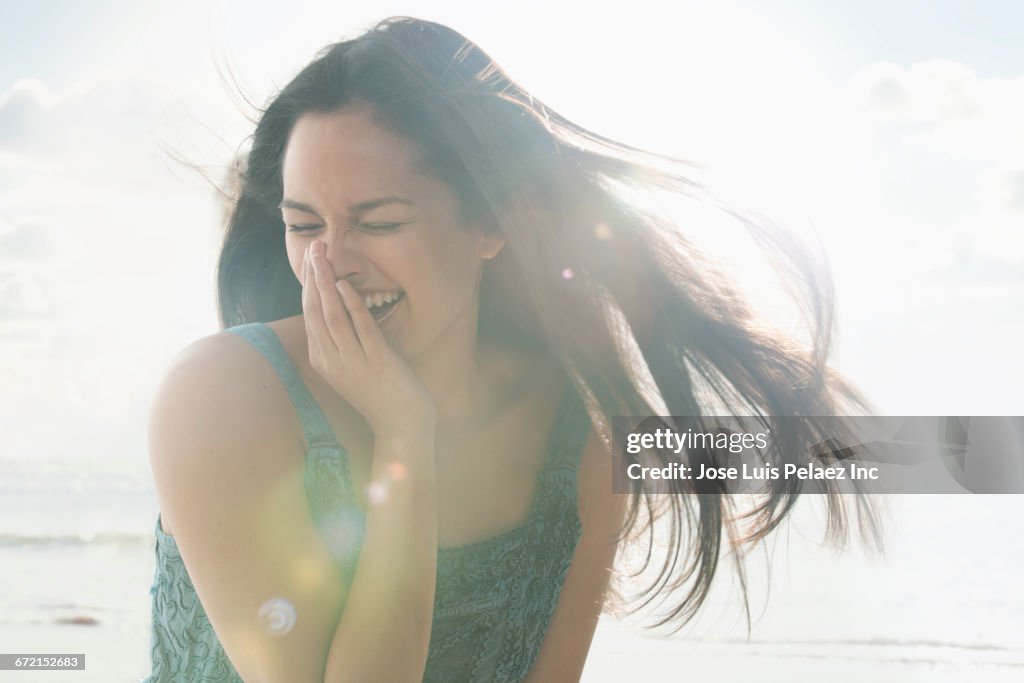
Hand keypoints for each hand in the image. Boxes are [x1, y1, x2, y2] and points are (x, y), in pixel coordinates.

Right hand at [302, 240, 435, 437]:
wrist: (400, 425)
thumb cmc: (380, 392)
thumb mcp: (353, 364)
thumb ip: (343, 339)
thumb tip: (340, 305)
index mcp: (322, 359)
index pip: (310, 314)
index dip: (310, 284)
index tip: (312, 259)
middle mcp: (331, 360)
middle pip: (316, 310)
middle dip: (314, 276)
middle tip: (314, 247)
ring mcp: (352, 362)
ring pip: (333, 316)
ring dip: (327, 284)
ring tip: (324, 257)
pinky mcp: (376, 361)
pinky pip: (360, 329)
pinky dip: (352, 306)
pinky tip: (347, 286)